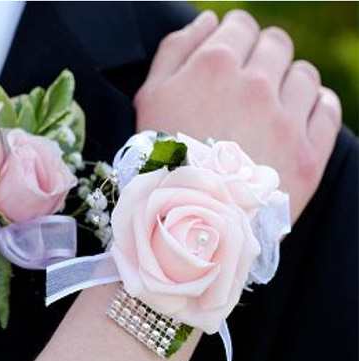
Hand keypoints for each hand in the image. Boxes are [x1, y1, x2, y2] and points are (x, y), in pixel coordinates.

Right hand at [134, 10, 341, 222]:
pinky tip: (296, 118)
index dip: (235, 38)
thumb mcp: (148, 99)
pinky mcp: (309, 152)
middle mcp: (255, 84)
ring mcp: (286, 117)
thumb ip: (175, 50)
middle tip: (248, 84)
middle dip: (262, 56)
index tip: (231, 58)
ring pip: (303, 73)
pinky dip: (315, 106)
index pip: (240, 25)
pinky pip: (326, 108)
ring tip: (270, 106)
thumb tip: (209, 21)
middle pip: (276, 44)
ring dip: (288, 82)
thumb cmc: (159, 159)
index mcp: (214, 65)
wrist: (183, 223)